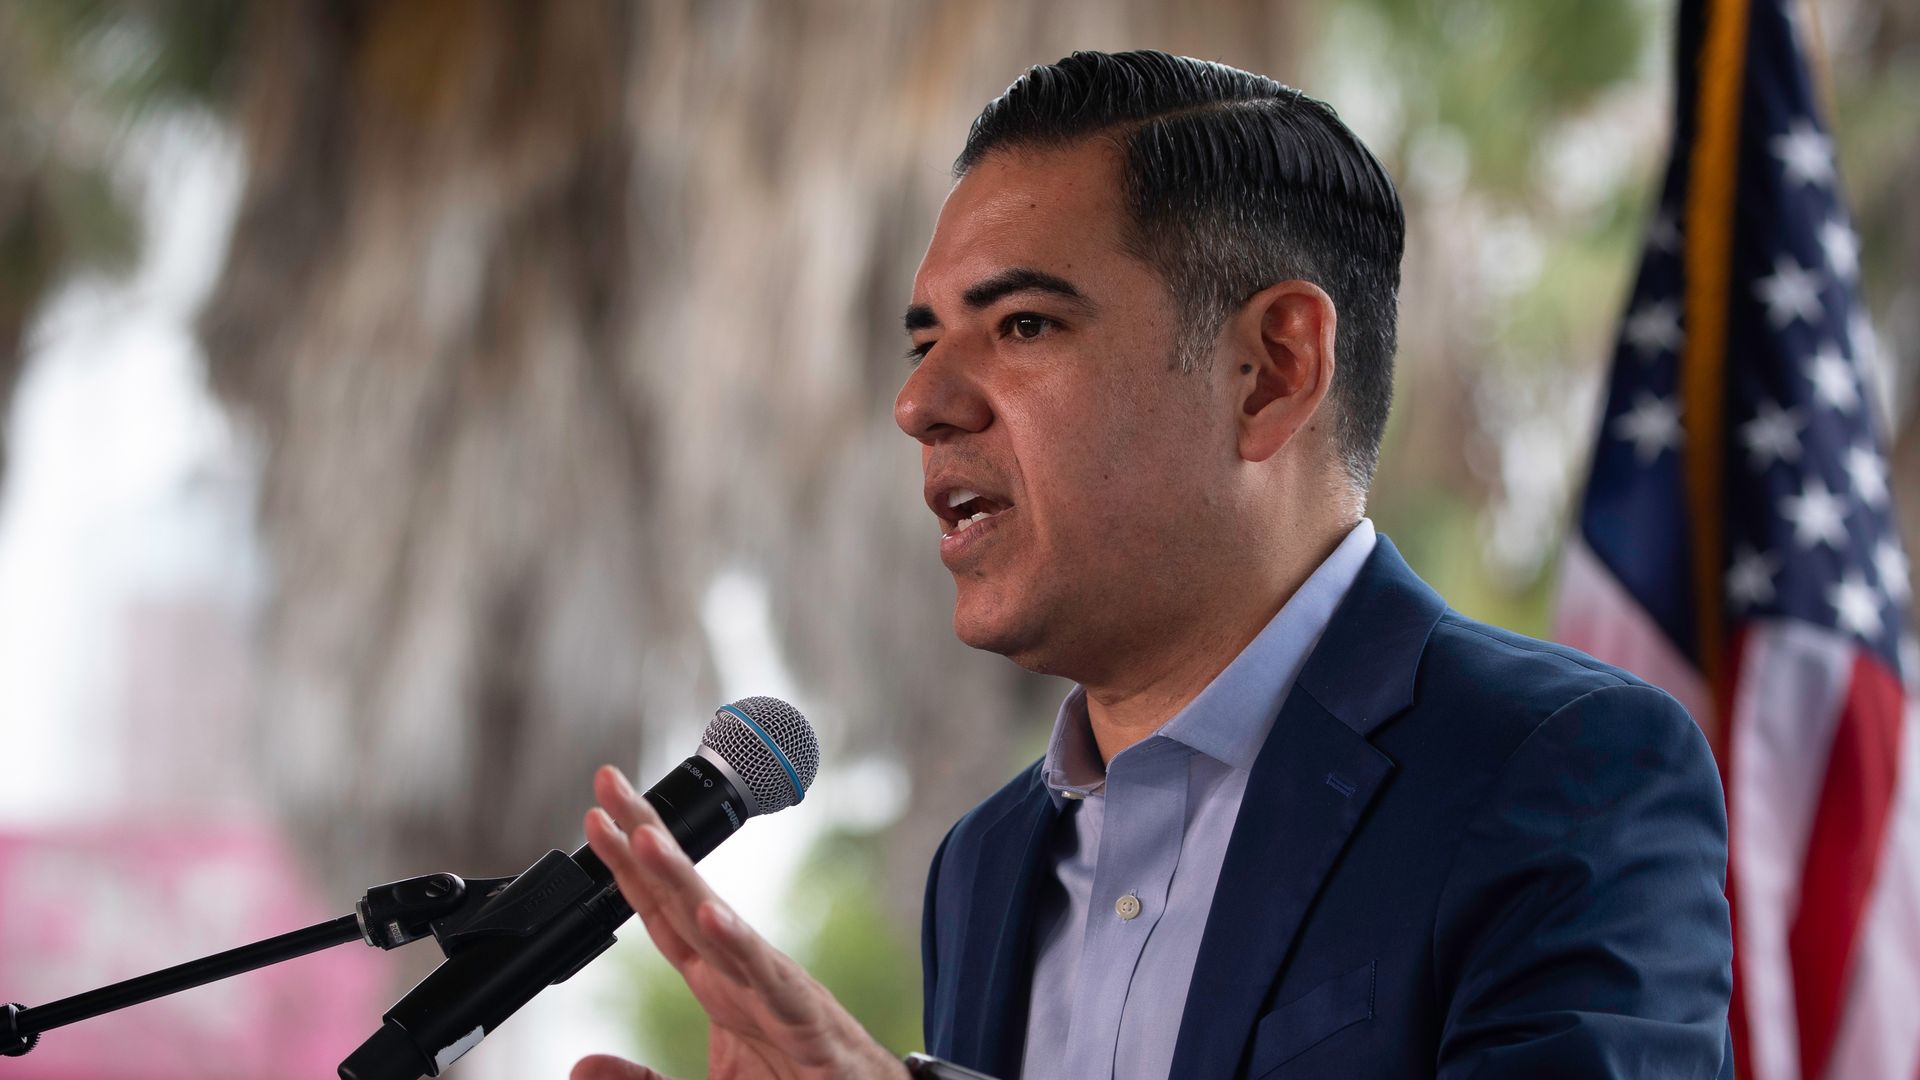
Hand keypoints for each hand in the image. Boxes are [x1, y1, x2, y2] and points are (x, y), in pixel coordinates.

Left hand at [571, 765, 910, 1079]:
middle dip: (644, 837)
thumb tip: (581, 1062)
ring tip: (642, 838)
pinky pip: (768, 978)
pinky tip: (712, 915)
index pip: (660, 912)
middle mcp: (739, 973)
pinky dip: (740, 945)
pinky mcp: (803, 1020)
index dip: (625, 867)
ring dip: (681, 878)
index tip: (594, 817)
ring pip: (717, 925)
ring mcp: (771, 990)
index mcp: (716, 983)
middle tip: (610, 782)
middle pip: (681, 897)